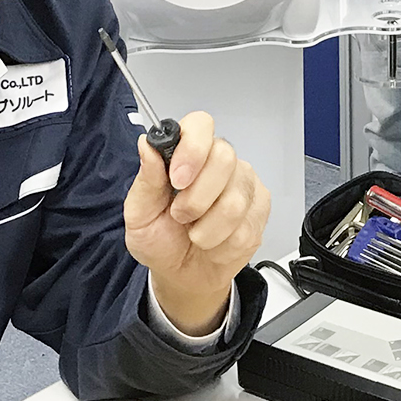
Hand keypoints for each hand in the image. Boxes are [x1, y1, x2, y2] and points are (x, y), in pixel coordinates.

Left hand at [124, 110, 268, 335]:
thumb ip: (146, 180)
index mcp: (189, 152)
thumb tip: (148, 144)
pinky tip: (214, 245)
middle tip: (181, 216)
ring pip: (235, 201)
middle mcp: (221, 161)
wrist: (182, 274)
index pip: (201, 125)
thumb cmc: (160, 239)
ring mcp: (245, 184)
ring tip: (196, 234)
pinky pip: (246, 228)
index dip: (192, 148)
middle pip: (224, 159)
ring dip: (207, 230)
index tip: (177, 179)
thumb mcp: (140, 214)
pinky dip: (222, 245)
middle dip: (197, 199)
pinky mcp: (261, 209)